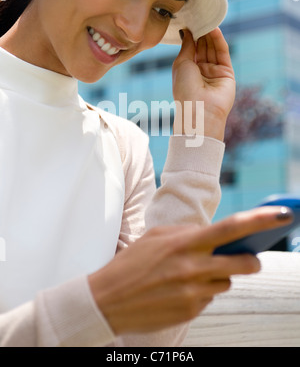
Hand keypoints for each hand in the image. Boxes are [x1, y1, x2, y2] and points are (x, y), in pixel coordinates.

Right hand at [88, 206, 292, 334]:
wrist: (108, 300)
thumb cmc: (132, 263)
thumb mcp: (157, 237)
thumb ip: (188, 234)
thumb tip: (214, 236)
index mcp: (185, 243)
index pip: (230, 229)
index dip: (259, 220)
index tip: (281, 215)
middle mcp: (194, 267)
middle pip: (243, 263)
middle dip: (250, 260)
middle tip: (248, 258)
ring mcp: (194, 292)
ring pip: (227, 283)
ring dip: (219, 278)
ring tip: (193, 274)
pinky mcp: (191, 311)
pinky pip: (210, 299)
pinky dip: (203, 292)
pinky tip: (182, 289)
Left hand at [172, 28, 235, 140]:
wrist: (199, 109)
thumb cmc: (184, 89)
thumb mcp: (181, 63)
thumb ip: (187, 46)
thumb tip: (187, 31)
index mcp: (188, 71)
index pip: (191, 49)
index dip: (191, 35)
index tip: (189, 20)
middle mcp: (201, 71)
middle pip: (203, 47)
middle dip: (201, 33)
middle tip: (199, 16)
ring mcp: (214, 72)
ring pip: (213, 49)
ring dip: (210, 34)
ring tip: (207, 19)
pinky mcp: (227, 73)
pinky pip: (222, 54)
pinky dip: (219, 41)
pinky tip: (215, 29)